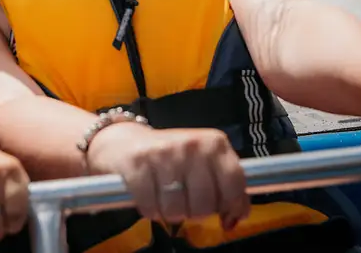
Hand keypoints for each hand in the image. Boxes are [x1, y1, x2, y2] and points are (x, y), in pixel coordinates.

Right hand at [86, 122, 249, 229]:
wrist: (125, 142)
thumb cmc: (172, 159)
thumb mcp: (204, 165)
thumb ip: (227, 189)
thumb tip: (234, 219)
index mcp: (214, 143)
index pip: (235, 183)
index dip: (229, 205)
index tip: (220, 210)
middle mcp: (191, 144)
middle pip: (204, 205)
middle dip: (194, 212)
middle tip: (184, 200)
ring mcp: (163, 152)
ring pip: (177, 210)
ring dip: (169, 213)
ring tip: (164, 198)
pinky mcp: (137, 163)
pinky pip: (150, 207)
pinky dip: (149, 210)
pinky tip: (147, 196)